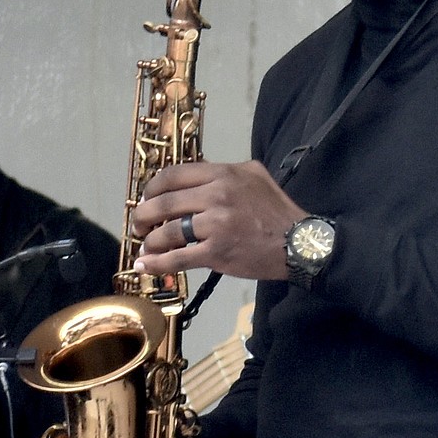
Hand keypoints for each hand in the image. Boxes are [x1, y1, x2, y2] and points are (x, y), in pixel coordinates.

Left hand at [131, 159, 305, 279]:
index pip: (174, 175)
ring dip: (149, 242)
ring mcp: (215, 225)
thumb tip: (197, 177)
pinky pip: (178, 258)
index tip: (148, 198)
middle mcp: (216, 195)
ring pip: (167, 232)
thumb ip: (225, 172)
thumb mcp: (255, 175)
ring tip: (145, 247)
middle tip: (139, 224)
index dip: (152, 188)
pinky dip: (157, 263)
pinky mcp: (216, 252)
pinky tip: (146, 266)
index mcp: (224, 174)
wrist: (299, 243)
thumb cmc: (277, 210)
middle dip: (143, 215)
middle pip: (164, 203)